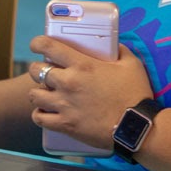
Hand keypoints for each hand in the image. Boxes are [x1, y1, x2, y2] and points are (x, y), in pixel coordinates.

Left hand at [27, 36, 152, 149]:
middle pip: (36, 71)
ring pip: (34, 95)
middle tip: (44, 72)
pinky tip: (44, 111)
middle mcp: (68, 83)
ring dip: (37, 92)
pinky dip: (39, 114)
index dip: (38, 43)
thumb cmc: (135, 93)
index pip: (49, 47)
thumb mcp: (131, 64)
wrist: (136, 127)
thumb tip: (114, 45)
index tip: (36, 45)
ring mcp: (64, 105)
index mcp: (82, 65)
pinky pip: (39, 118)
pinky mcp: (65, 124)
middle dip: (37, 69)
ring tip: (44, 93)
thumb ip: (120, 51)